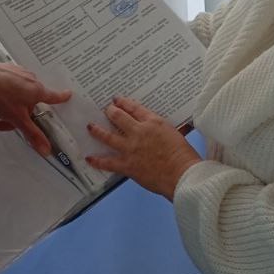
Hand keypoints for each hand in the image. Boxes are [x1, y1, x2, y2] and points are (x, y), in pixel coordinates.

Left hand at [0, 61, 71, 155]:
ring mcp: (19, 73)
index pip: (54, 96)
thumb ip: (32, 134)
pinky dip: (7, 93)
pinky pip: (12, 84)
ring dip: (13, 105)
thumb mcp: (18, 119)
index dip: (62, 97)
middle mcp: (31, 79)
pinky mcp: (8, 69)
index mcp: (37, 91)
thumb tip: (46, 150)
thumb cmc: (1, 97)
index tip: (68, 94)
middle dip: (23, 113)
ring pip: (21, 93)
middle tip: (8, 123)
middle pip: (33, 100)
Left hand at [86, 96, 200, 199]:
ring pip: (108, 136)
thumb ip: (163, 129)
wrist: (182, 173)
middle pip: (118, 117)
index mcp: (153, 122)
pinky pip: (108, 162)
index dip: (123, 102)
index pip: (134, 108)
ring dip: (97, 131)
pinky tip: (89, 158)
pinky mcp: (127, 165)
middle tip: (106, 110)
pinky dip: (97, 160)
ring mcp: (131, 148)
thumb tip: (157, 127)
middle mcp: (139, 132)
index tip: (117, 100)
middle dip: (110, 112)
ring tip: (90, 127)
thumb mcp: (175, 133)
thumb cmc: (183, 155)